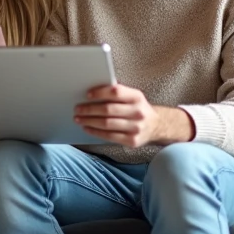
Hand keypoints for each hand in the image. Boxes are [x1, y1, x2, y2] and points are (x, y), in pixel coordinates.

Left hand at [74, 85, 192, 147]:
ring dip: (89, 121)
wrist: (156, 126)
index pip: (116, 92)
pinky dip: (96, 132)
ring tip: (78, 119)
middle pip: (108, 110)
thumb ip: (118, 93)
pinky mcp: (132, 141)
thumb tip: (92, 92)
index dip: (100, 92)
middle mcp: (138, 112)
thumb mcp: (133, 97)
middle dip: (90, 109)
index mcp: (137, 97)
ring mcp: (136, 128)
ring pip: (107, 124)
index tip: (87, 95)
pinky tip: (87, 128)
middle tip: (77, 108)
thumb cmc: (137, 108)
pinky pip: (110, 136)